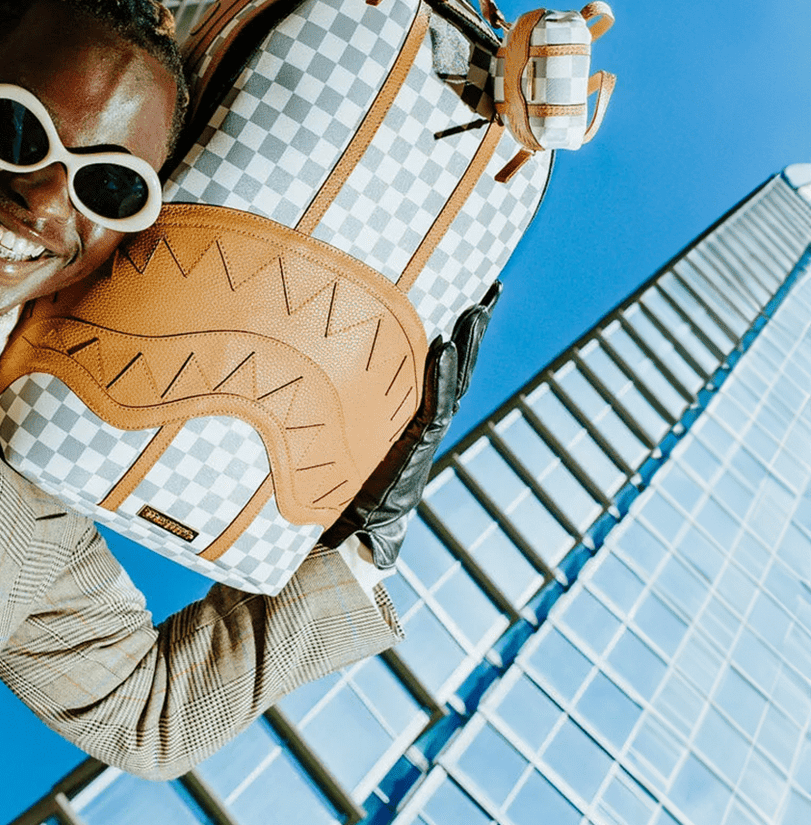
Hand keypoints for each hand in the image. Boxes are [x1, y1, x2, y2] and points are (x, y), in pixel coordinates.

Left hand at [323, 282, 500, 568]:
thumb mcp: (353, 453)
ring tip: (478, 307)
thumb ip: (353, 429)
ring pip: (453, 380)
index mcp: (419, 420)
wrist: (358, 534)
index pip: (446, 372)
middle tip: (493, 290)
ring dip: (466, 343)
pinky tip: (444, 343)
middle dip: (476, 329)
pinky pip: (432, 401)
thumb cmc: (352, 497)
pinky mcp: (417, 443)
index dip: (462, 340)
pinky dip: (440, 373)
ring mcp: (425, 432)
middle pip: (459, 367)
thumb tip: (332, 420)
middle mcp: (428, 422)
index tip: (474, 301)